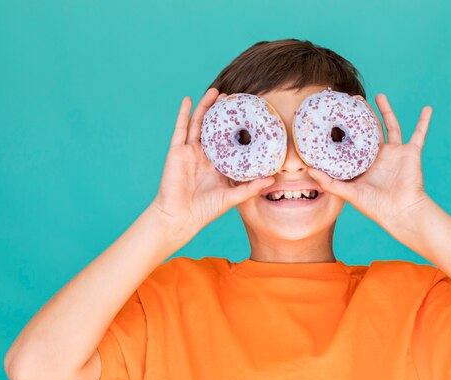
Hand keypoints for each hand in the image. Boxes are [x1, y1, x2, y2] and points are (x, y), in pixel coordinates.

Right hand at [150, 88, 275, 241]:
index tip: (247, 113)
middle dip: (222, 112)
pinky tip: (188, 99)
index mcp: (218, 164)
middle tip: (233, 97)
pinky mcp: (177, 151)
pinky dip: (184, 113)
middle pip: (214, 127)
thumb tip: (273, 179)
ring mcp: (190, 151)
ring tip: (215, 91)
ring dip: (206, 107)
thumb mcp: (232, 197)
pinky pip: (180, 128)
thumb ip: (251, 188)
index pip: (229, 140)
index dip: (236, 127)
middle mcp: (204, 155)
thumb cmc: (205, 210)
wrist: (180, 217)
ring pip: (199, 123)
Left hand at [307, 94, 433, 231]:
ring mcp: (395, 154)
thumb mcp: (348, 193)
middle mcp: (379, 157)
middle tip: (354, 99)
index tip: (335, 114)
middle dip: (363, 114)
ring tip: (379, 96)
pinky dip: (424, 121)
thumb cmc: (375, 207)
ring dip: (386, 111)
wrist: (401, 212)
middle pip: (369, 129)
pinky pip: (420, 134)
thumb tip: (307, 170)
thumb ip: (328, 182)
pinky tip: (427, 108)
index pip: (352, 142)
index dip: (345, 129)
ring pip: (391, 126)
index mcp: (364, 164)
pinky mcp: (411, 153)